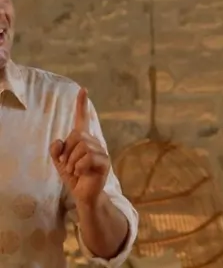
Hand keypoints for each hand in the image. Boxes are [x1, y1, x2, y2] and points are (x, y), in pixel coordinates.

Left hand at [50, 88, 109, 205]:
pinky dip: (79, 167)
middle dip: (67, 151)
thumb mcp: (60, 163)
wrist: (84, 195)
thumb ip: (56, 151)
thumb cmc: (74, 177)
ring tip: (75, 170)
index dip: (81, 105)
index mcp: (84, 140)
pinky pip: (87, 157)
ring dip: (72, 162)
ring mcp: (101, 151)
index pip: (82, 119)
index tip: (83, 90)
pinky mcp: (105, 161)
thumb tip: (58, 141)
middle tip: (67, 164)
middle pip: (77, 135)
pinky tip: (81, 173)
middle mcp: (94, 142)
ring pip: (82, 147)